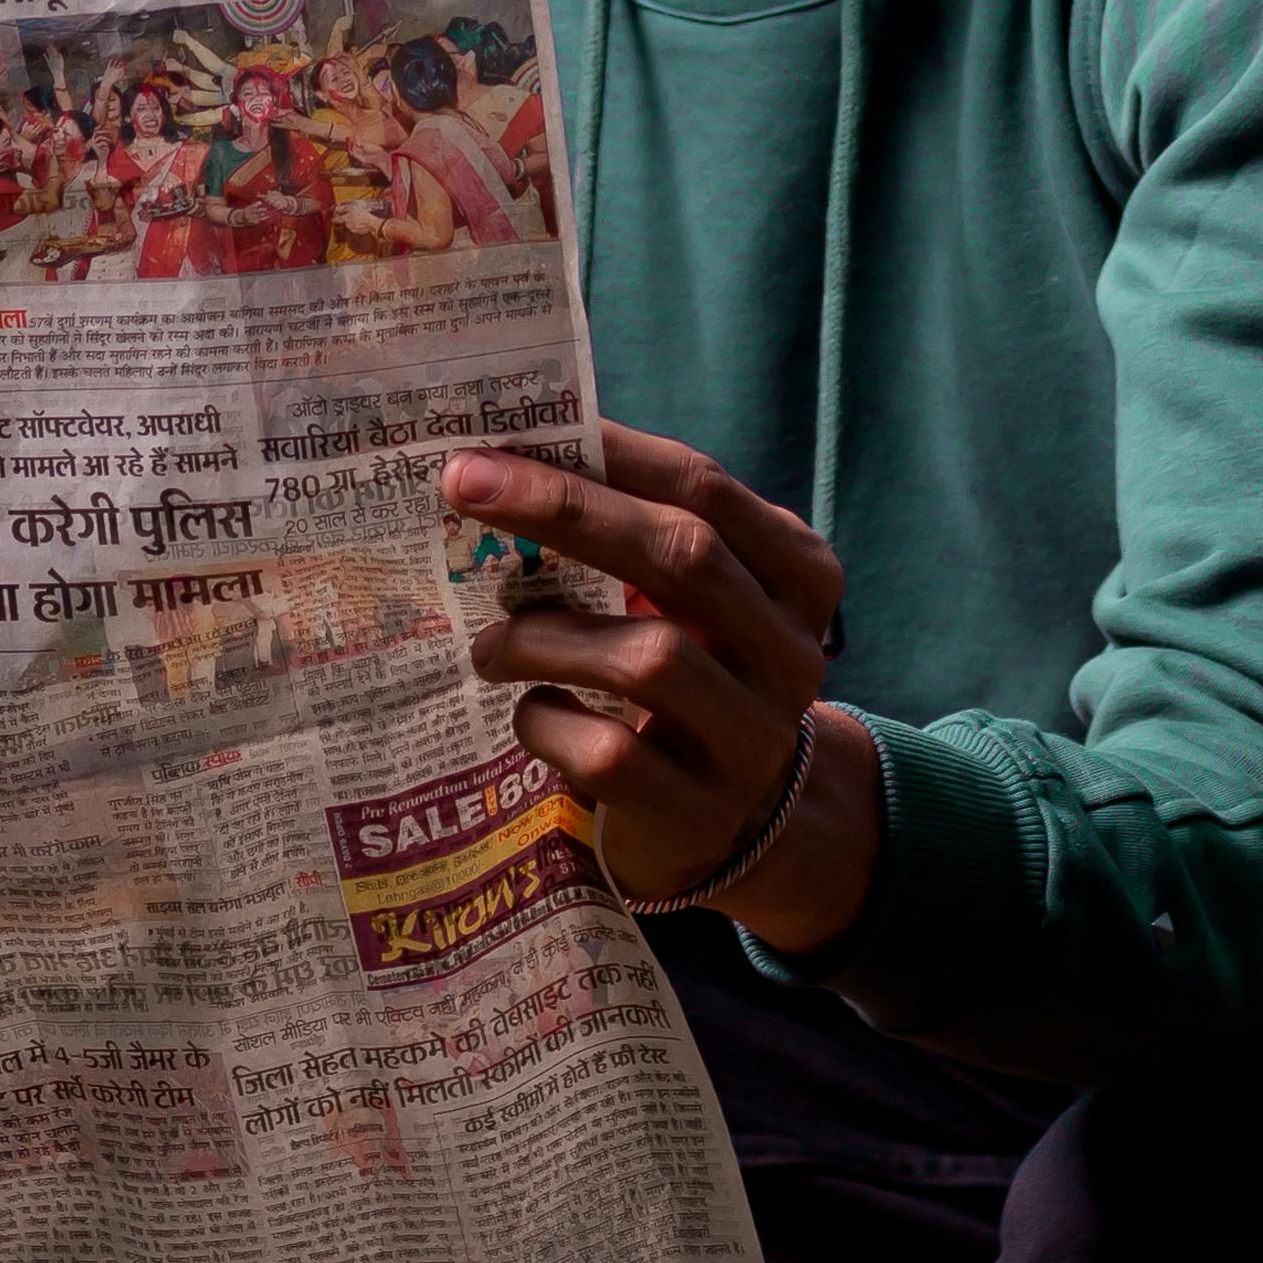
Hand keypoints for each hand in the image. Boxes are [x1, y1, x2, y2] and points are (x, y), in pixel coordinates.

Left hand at [446, 420, 881, 954]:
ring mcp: (753, 740)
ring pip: (649, 658)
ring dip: (543, 635)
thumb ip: (639, 532)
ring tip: (487, 643)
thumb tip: (511, 455)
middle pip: (684, 556)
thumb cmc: (696, 675)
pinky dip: (547, 721)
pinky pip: (609, 752)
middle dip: (564, 509)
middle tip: (464, 486)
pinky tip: (531, 711)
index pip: (706, 489)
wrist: (739, 825)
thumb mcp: (694, 601)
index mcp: (799, 576)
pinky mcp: (699, 815)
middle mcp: (792, 654)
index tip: (506, 437)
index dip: (608, 453)